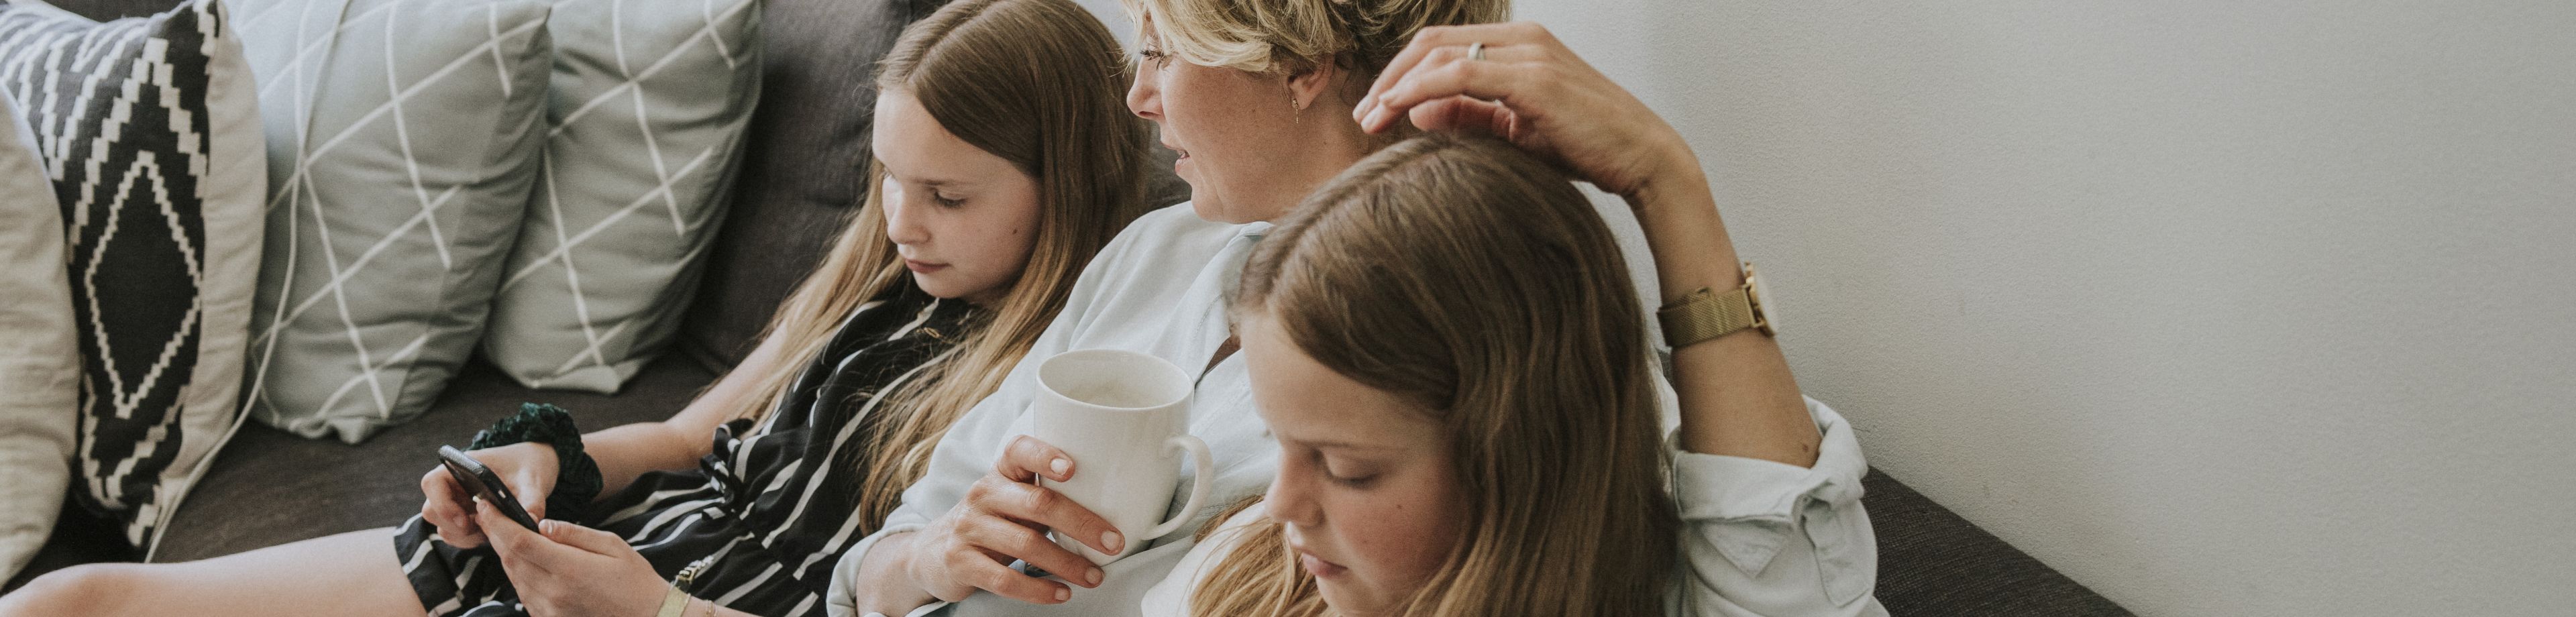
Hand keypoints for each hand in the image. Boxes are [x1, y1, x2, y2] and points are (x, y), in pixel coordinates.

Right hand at [420, 442, 557, 548]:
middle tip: (481, 528)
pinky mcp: (464, 516)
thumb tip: (531, 522)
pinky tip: (490, 534)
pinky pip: (454, 534)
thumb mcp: (534, 480)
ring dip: (462, 536)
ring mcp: (456, 501)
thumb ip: (531, 500)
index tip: (467, 519)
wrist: (533, 467)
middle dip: (453, 526)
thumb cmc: (529, 466)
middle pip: (431, 510)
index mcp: (462, 466)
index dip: (442, 505)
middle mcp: (452, 484)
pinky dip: (468, 540)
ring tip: (490, 531)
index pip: (432, 483)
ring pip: (441, 526)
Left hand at [482, 513, 668, 616]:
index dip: (498, 523)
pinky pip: (523, 593)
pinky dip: (518, 573)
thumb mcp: (613, 546)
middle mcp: (553, 593)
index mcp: (570, 569)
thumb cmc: (636, 581)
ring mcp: (549, 610)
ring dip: (505, 554)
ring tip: (504, 533)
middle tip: (488, 514)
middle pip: (510, 560)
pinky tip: (524, 560)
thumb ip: (574, 534)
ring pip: (513, 577)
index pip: (520, 542)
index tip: (486, 505)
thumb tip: (543, 525)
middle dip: (495, 534)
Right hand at [900, 436, 1120, 604]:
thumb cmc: (996, 521)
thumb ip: (1050, 494)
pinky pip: (1005, 578)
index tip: (1073, 469)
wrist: (935, 552)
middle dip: (1082, 524)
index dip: (1045, 455)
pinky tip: (1061, 593)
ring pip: (1026, 544)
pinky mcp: (961, 561)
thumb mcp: (1015, 499)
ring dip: (1067, 564)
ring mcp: (969, 528)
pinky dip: (1038, 589)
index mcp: (1002, 472)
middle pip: (1038, 503)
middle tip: (1114, 542)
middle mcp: (983, 494)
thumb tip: (1119, 506)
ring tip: (1094, 576)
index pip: (1020, 450)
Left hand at [1354, 22, 1700, 204]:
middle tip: (1363, 117)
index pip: (1442, 45)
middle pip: (1432, 43)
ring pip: (1440, 56)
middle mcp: (1523, 38)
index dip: (1400, 73)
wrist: (1643, 157)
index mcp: (1520, 43)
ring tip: (1371, 121)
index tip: (1374, 110)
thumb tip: (1417, 110)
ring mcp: (1530, 54)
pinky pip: (1461, 76)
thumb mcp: (1516, 129)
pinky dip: (1421, 90)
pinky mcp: (1534, 80)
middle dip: (1389, 78)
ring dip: (1396, 86)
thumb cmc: (1584, 146)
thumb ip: (1470, 115)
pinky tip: (1399, 112)